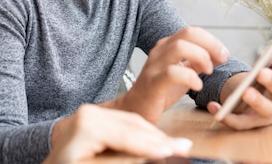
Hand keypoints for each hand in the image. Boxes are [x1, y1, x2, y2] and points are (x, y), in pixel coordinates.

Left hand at [45, 105, 191, 163]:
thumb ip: (126, 160)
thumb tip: (157, 154)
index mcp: (86, 127)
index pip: (129, 136)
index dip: (155, 145)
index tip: (178, 150)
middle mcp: (88, 114)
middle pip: (133, 125)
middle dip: (159, 139)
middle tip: (185, 148)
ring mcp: (90, 113)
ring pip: (131, 122)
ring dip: (154, 135)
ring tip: (177, 146)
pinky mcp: (93, 117)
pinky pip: (123, 123)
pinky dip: (141, 133)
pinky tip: (158, 142)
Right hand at [112, 27, 229, 123]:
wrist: (135, 108)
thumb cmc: (159, 91)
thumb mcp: (181, 72)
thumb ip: (196, 62)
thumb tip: (218, 55)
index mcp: (167, 46)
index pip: (192, 31)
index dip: (212, 40)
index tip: (223, 55)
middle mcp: (160, 51)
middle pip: (187, 33)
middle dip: (210, 44)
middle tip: (221, 60)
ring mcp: (155, 65)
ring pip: (179, 48)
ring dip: (200, 57)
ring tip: (208, 72)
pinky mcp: (152, 83)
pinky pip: (172, 73)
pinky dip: (189, 77)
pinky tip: (197, 86)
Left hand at [206, 31, 271, 129]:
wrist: (251, 104)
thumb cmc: (262, 80)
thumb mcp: (269, 63)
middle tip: (262, 72)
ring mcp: (266, 113)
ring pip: (264, 110)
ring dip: (256, 100)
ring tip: (245, 92)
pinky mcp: (249, 123)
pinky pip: (239, 122)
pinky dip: (227, 116)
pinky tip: (213, 106)